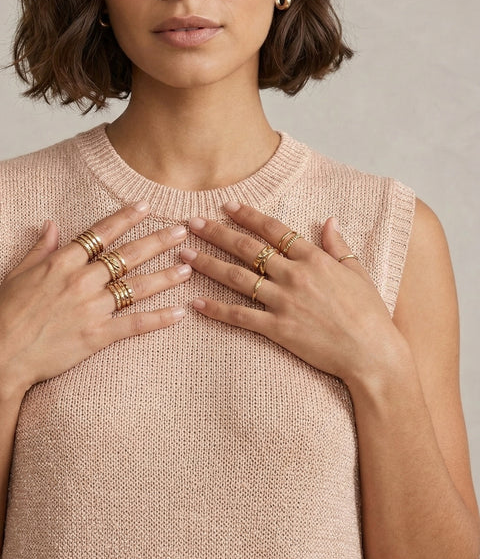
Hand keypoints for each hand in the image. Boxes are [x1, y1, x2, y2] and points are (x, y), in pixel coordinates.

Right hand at [0, 202, 189, 391]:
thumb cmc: (3, 316)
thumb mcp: (16, 274)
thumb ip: (39, 249)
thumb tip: (50, 224)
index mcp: (61, 262)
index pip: (101, 233)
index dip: (126, 217)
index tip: (146, 206)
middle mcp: (81, 280)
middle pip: (127, 255)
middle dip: (157, 240)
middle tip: (182, 230)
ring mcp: (91, 308)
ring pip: (137, 287)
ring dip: (165, 276)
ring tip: (188, 267)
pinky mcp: (96, 336)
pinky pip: (134, 324)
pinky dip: (159, 319)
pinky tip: (179, 313)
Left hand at [181, 202, 407, 386]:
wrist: (373, 353)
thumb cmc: (370, 314)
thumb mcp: (358, 272)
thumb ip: (338, 245)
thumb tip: (329, 220)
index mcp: (314, 259)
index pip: (274, 230)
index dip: (248, 215)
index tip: (227, 205)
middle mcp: (295, 275)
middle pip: (248, 248)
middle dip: (217, 232)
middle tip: (193, 222)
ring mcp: (284, 302)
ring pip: (237, 277)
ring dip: (208, 264)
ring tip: (185, 254)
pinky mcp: (278, 328)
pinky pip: (240, 316)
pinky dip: (217, 309)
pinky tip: (196, 302)